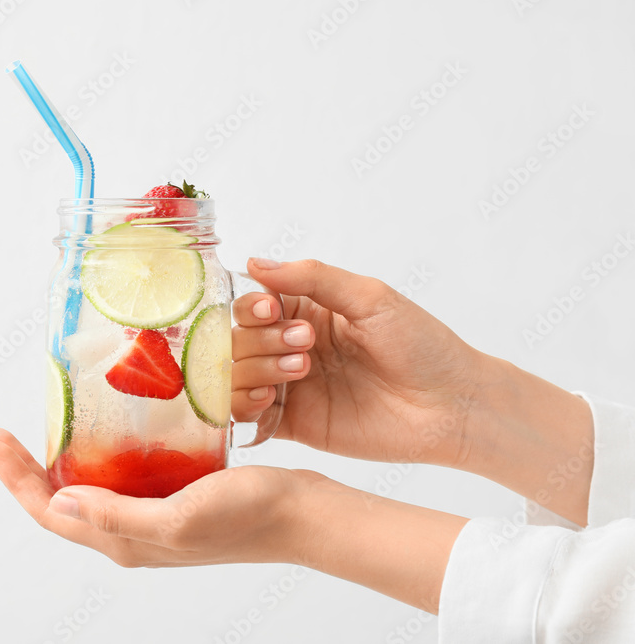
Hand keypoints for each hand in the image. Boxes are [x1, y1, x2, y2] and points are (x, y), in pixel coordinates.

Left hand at [0, 428, 307, 566]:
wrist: (302, 513)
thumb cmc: (248, 516)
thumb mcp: (179, 518)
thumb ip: (118, 516)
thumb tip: (59, 502)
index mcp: (125, 541)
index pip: (51, 513)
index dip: (16, 479)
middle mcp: (132, 533)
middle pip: (62, 502)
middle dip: (27, 471)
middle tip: (4, 433)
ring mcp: (152, 516)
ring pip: (91, 490)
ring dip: (61, 464)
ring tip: (47, 427)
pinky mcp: (173, 496)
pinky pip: (123, 478)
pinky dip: (103, 456)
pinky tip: (107, 428)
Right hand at [232, 258, 593, 524]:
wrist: (452, 407)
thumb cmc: (422, 346)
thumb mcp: (370, 297)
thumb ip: (311, 278)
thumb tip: (255, 262)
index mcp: (307, 312)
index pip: (252, 304)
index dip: (252, 307)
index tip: (272, 311)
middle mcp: (290, 348)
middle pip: (238, 340)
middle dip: (260, 340)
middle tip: (305, 347)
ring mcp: (290, 387)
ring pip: (236, 376)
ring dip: (255, 370)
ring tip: (298, 373)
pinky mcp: (293, 425)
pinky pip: (248, 418)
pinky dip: (243, 408)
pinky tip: (269, 401)